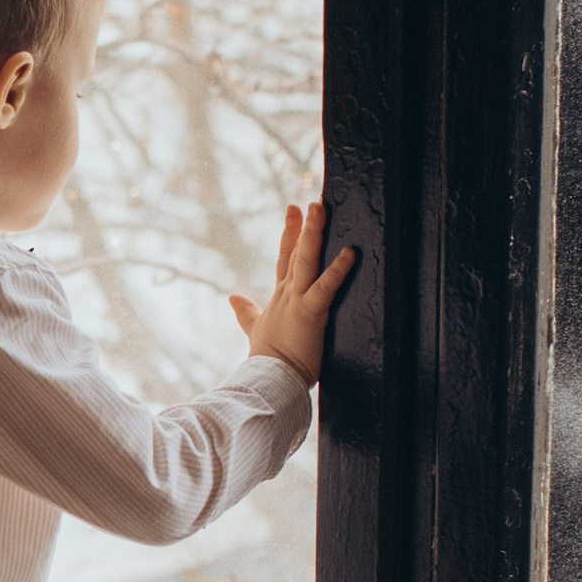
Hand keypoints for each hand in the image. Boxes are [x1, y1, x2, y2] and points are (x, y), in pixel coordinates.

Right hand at [228, 199, 355, 384]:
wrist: (268, 379)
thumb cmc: (266, 358)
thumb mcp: (255, 328)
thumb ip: (245, 312)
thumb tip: (231, 296)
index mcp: (278, 297)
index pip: (284, 259)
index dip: (289, 234)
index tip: (292, 211)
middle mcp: (287, 294)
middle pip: (296, 253)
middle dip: (303, 227)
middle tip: (311, 202)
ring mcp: (297, 301)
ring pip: (306, 261)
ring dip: (313, 234)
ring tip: (320, 209)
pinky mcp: (310, 313)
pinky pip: (325, 287)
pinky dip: (337, 270)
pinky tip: (349, 252)